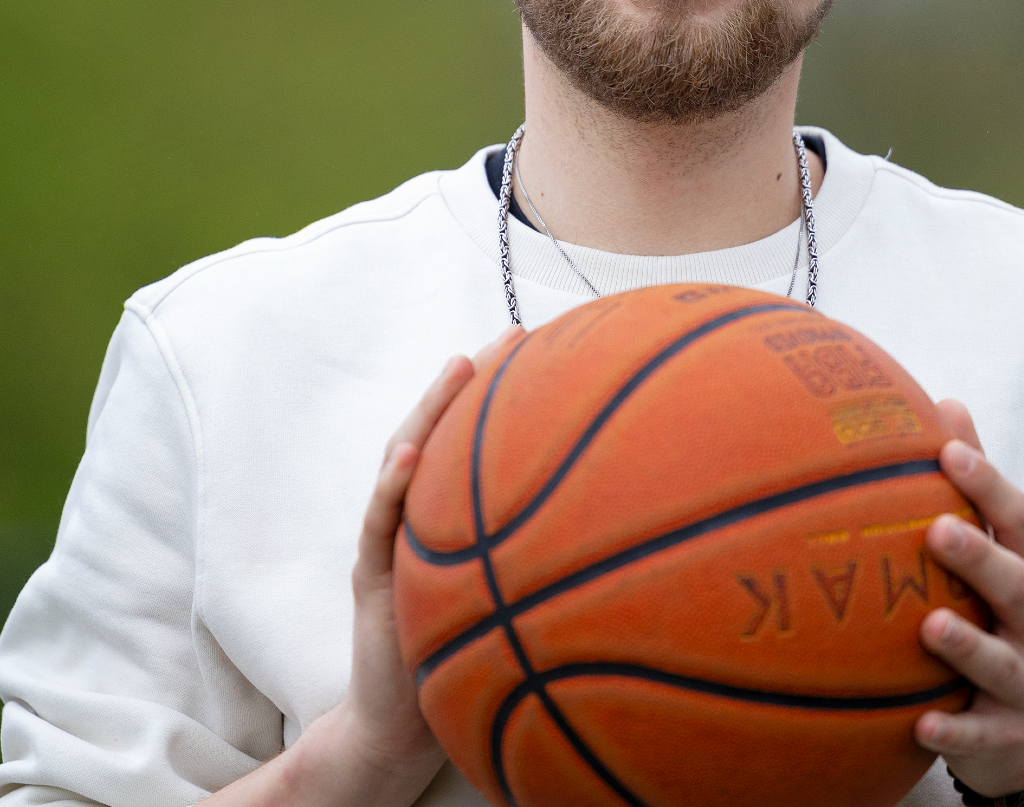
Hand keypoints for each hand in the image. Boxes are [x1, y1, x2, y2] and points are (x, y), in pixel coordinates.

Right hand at [210, 326, 525, 806]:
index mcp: (448, 512)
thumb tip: (621, 526)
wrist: (403, 721)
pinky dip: (392, 487)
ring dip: (429, 411)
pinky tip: (411, 457)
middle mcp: (417, 513)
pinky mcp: (369, 575)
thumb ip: (537, 554)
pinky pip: (377, 524)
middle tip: (511, 334)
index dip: (506, 391)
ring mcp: (389, 538)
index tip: (549, 345)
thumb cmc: (462, 649)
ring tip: (458, 366)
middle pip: (442, 431)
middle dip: (473, 380)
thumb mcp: (506, 591)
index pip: (475, 439)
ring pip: (404, 460)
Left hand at [915, 400, 1023, 796]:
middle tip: (935, 529)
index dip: (987, 483)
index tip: (947, 448)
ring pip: (1001, 663)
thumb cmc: (997, 618)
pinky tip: (919, 725)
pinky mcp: (1005, 737)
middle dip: (980, 556)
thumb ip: (974, 486)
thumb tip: (943, 401)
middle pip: (1017, 585)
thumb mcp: (997, 554)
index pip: (1019, 520)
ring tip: (929, 624)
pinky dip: (953, 734)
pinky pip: (980, 737)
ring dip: (967, 644)